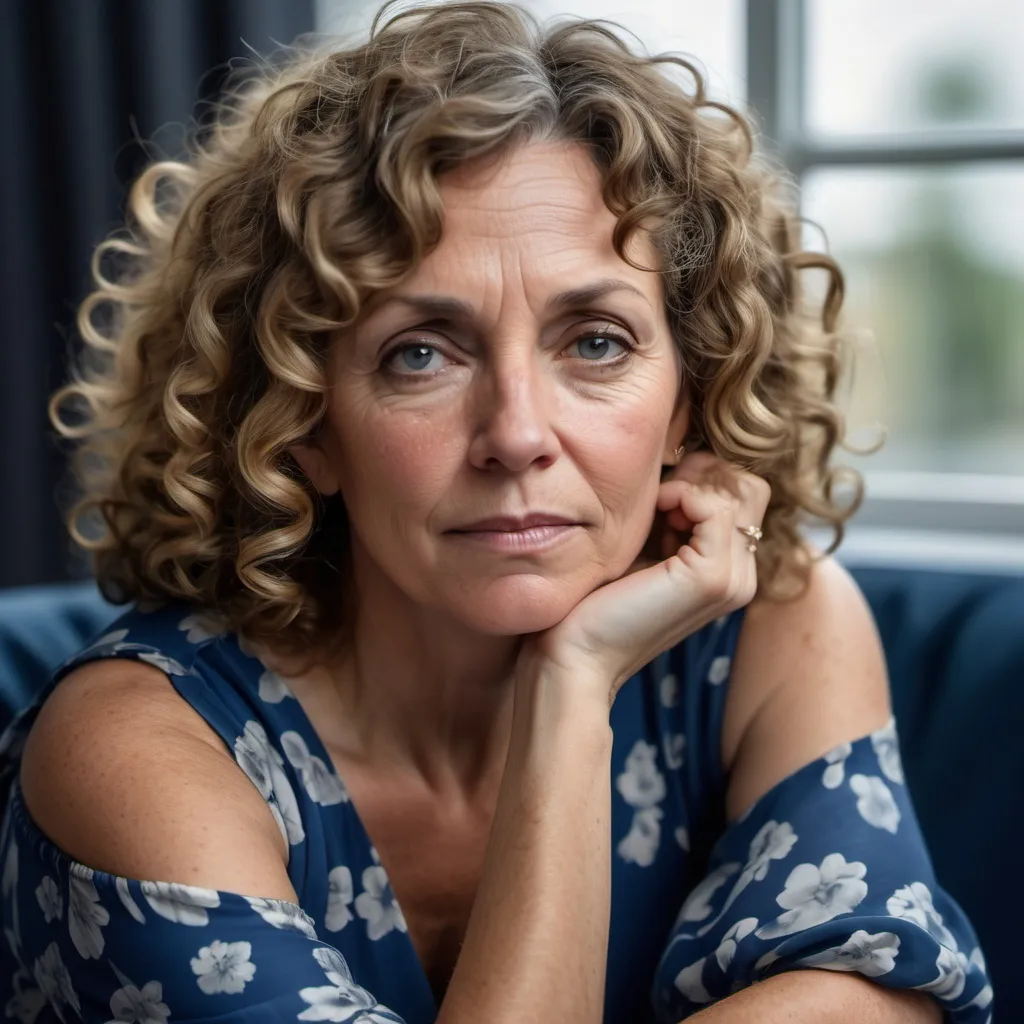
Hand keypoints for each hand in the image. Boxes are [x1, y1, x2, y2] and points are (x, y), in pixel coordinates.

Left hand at [525, 451, 770, 705]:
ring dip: (691, 485)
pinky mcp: (712, 579)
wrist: (575, 654)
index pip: (745, 493)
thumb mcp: (644, 546)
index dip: (703, 478)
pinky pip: (716, 507)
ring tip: (654, 509)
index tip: (659, 493)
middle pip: (750, 487)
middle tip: (659, 495)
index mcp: (730, 572)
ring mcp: (733, 581)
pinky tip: (654, 513)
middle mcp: (742, 578)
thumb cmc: (595, 600)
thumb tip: (682, 463)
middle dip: (704, 475)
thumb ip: (672, 516)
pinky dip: (682, 495)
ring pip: (739, 491)